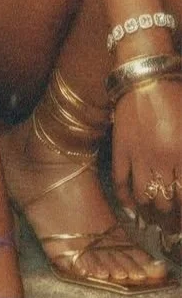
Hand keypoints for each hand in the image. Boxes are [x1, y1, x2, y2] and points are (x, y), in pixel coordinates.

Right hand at [110, 77, 181, 246]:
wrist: (146, 76)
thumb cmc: (177, 97)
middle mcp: (161, 160)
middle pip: (167, 201)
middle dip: (173, 215)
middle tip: (176, 221)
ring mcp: (138, 157)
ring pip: (144, 196)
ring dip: (153, 210)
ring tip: (158, 216)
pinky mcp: (120, 150)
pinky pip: (121, 183)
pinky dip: (126, 199)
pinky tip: (133, 208)